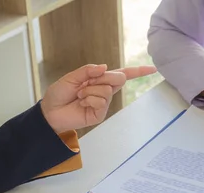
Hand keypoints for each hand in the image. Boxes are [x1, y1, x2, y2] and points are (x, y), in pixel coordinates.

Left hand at [41, 64, 156, 133]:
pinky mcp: (100, 114)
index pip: (122, 74)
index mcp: (100, 80)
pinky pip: (101, 101)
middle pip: (118, 78)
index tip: (153, 69)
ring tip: (80, 96)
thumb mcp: (72, 77)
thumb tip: (105, 67)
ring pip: (107, 90)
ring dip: (90, 90)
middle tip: (86, 83)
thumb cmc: (59, 94)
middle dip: (102, 78)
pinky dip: (90, 99)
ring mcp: (103, 104)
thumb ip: (88, 70)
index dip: (138, 71)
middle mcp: (105, 91)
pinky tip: (82, 103)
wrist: (50, 111)